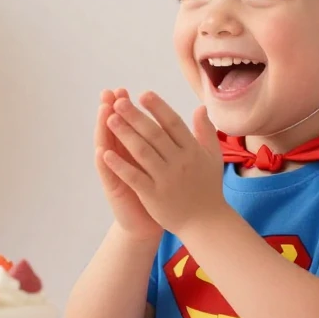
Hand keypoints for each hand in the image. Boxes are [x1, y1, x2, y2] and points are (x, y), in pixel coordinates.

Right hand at [95, 89, 161, 239]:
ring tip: (104, 111)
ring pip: (107, 146)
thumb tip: (173, 117)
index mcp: (136, 149)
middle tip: (109, 93)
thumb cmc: (159, 192)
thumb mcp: (164, 164)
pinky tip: (101, 150)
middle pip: (114, 130)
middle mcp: (122, 158)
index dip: (127, 108)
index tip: (125, 90)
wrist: (150, 223)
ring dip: (104, 129)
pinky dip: (105, 163)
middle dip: (112, 111)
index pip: (129, 123)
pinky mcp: (115, 189)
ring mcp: (116, 172)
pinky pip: (108, 175)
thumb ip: (168, 142)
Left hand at [101, 91, 226, 235]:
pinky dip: (120, 165)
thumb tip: (200, 107)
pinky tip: (105, 154)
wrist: (206, 222)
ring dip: (125, 134)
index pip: (173, 123)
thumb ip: (205, 131)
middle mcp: (180, 161)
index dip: (158, 108)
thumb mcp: (213, 157)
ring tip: (110, 118)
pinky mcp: (154, 195)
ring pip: (142, 152)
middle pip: (154, 134)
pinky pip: (134, 177)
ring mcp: (166, 179)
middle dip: (135, 115)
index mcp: (193, 150)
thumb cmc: (208, 187)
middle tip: (119, 100)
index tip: (144, 94)